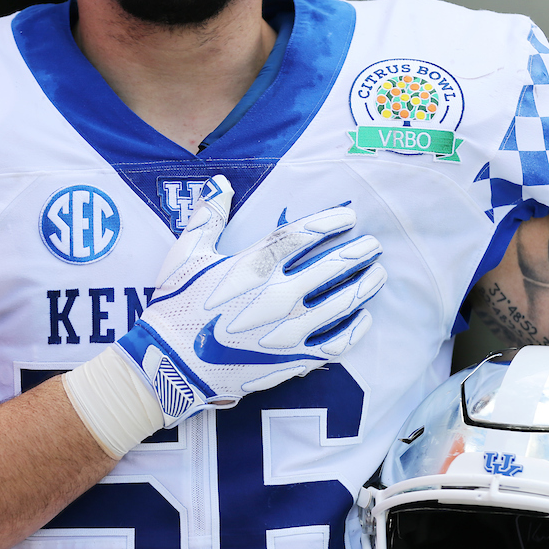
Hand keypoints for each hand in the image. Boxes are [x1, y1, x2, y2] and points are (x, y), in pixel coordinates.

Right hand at [116, 174, 385, 425]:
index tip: (349, 217)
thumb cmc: (176, 307)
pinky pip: (336, 344)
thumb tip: (220, 182)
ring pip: (342, 303)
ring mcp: (289, 330)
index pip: (305, 234)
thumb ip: (207, 216)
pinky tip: (363, 318)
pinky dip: (355, 330)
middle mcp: (278, 295)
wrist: (171, 366)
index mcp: (253, 266)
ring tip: (377, 276)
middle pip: (333, 266)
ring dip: (364, 286)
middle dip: (359, 252)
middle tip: (373, 245)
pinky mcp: (292, 360)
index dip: (331, 222)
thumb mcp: (185, 255)